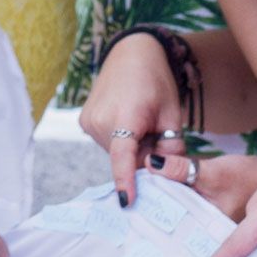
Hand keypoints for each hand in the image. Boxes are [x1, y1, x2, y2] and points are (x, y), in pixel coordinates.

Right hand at [77, 31, 184, 205]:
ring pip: (115, 152)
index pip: (123, 155)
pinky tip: (129, 122)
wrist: (131, 53)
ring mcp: (88, 121)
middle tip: (157, 139)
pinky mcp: (84, 121)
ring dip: (131, 149)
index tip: (126, 203)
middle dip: (142, 159)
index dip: (125, 180)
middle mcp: (99, 120)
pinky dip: (120, 141)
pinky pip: (106, 142)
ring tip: (142, 124)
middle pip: (124, 158)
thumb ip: (171, 148)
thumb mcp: (172, 114)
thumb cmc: (157, 82)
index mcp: (124, 115)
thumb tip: (168, 177)